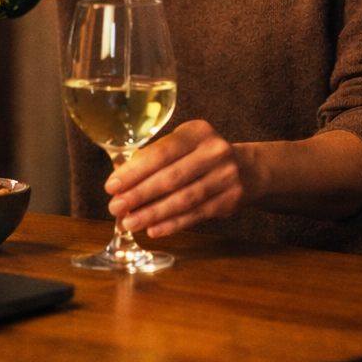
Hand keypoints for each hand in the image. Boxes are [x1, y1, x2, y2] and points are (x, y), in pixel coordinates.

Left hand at [104, 120, 243, 237]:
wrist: (249, 169)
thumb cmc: (203, 156)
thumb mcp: (185, 145)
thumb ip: (156, 157)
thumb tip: (120, 178)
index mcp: (197, 132)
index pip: (161, 152)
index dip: (135, 171)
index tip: (112, 186)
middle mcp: (214, 151)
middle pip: (171, 177)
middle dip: (139, 194)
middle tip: (116, 207)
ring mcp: (226, 176)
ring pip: (183, 199)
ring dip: (153, 213)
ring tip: (130, 222)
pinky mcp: (230, 200)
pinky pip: (196, 214)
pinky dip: (172, 223)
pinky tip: (153, 229)